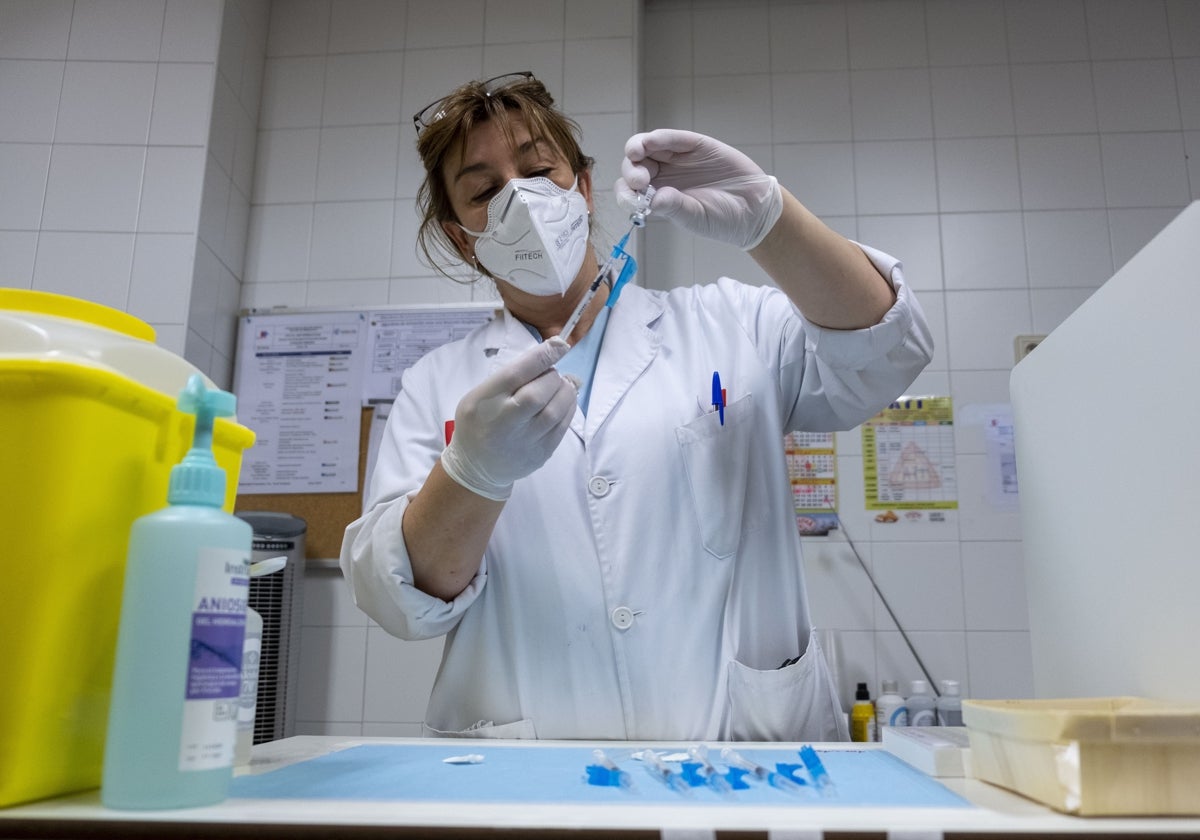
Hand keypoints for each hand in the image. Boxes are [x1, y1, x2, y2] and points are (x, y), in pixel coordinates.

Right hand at [440, 337, 577, 500]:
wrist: (477, 467)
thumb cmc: (479, 422)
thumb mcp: (479, 394)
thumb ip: (508, 378)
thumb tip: (549, 358)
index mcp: (484, 402)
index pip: (515, 375)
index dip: (542, 357)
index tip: (560, 344)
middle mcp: (503, 423)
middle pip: (538, 394)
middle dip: (552, 377)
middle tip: (550, 374)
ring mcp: (524, 441)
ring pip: (555, 411)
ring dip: (565, 391)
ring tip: (560, 385)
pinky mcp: (541, 453)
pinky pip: (563, 426)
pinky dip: (569, 408)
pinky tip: (563, 401)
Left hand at [616, 129, 783, 249]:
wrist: (754, 208)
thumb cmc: (722, 218)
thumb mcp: (696, 217)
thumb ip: (675, 208)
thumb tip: (653, 200)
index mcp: (658, 197)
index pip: (631, 192)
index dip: (626, 193)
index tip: (631, 198)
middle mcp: (664, 177)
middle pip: (635, 167)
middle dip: (631, 171)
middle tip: (638, 181)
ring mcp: (677, 159)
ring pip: (648, 148)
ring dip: (637, 148)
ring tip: (636, 154)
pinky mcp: (694, 145)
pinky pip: (672, 138)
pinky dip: (660, 137)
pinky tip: (652, 141)